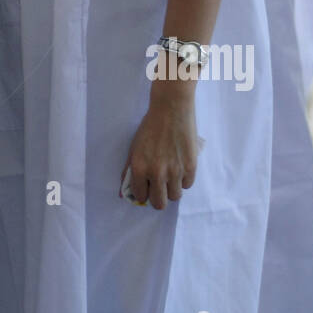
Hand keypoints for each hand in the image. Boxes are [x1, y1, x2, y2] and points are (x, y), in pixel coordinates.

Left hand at [120, 94, 198, 210]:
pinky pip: (187, 185)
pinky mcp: (190, 167)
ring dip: (172, 188)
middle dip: (158, 197)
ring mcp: (175, 171)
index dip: (144, 192)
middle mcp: (157, 173)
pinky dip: (184, 179)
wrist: (171, 109)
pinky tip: (180, 166)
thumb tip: (122, 194)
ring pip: (175, 196)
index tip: (146, 186)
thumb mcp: (134, 148)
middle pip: (159, 203)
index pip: (141, 196)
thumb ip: (128, 172)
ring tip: (171, 175)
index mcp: (139, 168)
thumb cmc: (150, 127)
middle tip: (159, 186)